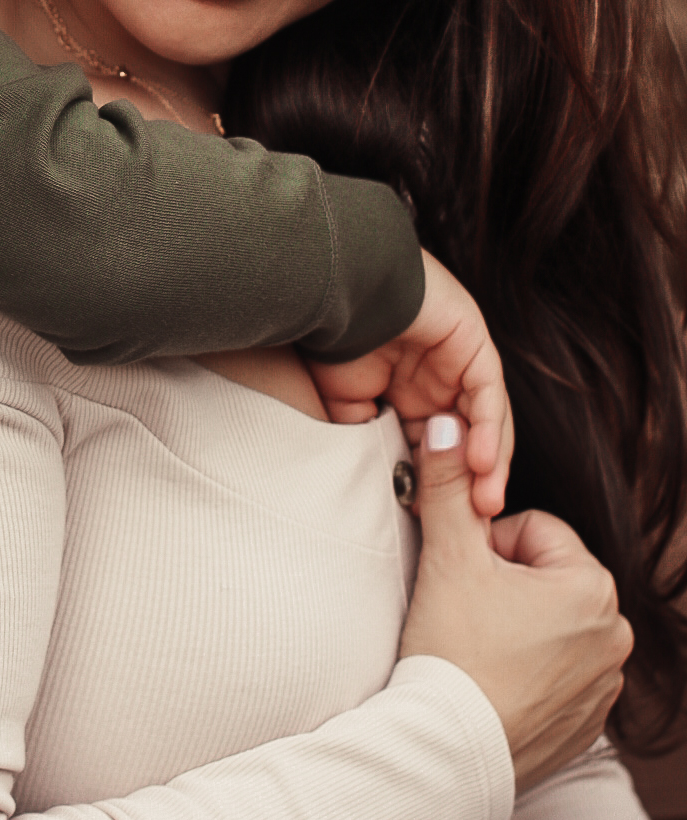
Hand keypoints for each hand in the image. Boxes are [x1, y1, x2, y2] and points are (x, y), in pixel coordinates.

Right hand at [308, 250, 512, 516]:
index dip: (440, 488)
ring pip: (485, 423)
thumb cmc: (331, 342)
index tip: (439, 528)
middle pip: (467, 440)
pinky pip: (488, 394)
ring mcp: (458, 362)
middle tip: (473, 530)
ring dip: (487, 466)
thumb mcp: (345, 407)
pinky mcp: (473, 344)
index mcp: (408, 394)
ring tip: (484, 505)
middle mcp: (438, 380)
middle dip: (471, 485)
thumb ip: (367, 441)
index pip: (436, 449)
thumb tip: (383, 484)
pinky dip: (488, 431)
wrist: (336, 289)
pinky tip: (481, 464)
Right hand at [399, 415, 632, 792]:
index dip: (484, 546)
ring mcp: (605, 683)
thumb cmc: (452, 653)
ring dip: (514, 626)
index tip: (462, 579)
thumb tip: (446, 424)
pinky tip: (492, 682)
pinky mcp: (588, 723)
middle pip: (542, 575)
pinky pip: (555, 673)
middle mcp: (615, 633)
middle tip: (465, 613)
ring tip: (477, 650)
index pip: (529, 529)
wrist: (447, 755)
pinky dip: (526, 671)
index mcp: (591, 585)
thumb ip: (447, 483)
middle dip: (502, 586)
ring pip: (548, 623)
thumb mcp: (448, 556)